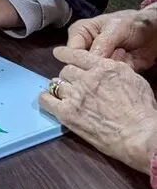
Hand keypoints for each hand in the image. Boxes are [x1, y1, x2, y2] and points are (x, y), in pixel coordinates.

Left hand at [40, 46, 156, 174]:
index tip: (58, 53)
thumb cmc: (142, 111)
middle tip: (73, 84)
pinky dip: (46, 98)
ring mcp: (75, 95)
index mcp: (103, 67)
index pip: (76, 55)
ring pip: (56, 84)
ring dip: (60, 87)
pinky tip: (49, 99)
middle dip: (69, 76)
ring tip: (65, 94)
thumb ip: (116, 69)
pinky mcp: (67, 112)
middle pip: (66, 70)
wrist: (139, 135)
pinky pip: (46, 101)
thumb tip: (106, 64)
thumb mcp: (134, 79)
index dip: (65, 53)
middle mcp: (86, 78)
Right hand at [66, 7, 156, 70]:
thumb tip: (89, 60)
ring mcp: (96, 62)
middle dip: (99, 65)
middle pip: (81, 66)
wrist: (153, 32)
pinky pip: (110, 79)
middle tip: (117, 52)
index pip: (71, 52)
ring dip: (112, 67)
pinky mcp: (108, 72)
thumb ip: (102, 43)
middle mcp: (84, 50)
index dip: (79, 61)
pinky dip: (120, 73)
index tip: (95, 62)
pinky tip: (128, 59)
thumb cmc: (131, 23)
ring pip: (96, 74)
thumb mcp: (116, 28)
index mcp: (79, 34)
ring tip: (124, 52)